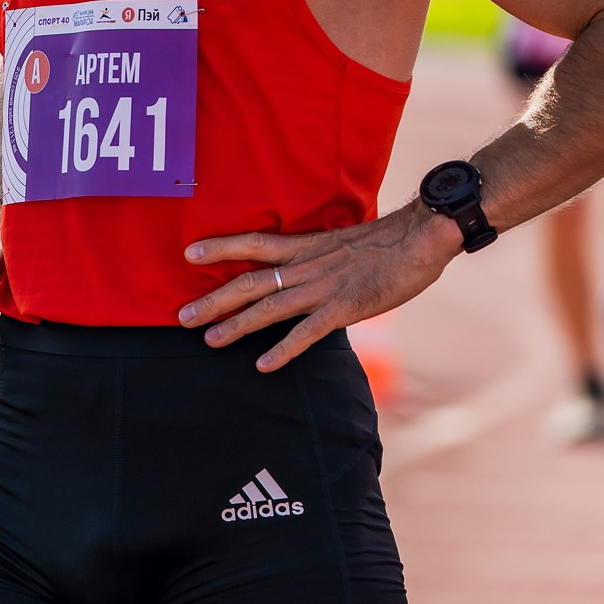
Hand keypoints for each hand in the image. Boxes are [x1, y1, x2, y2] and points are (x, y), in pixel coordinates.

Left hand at [177, 204, 460, 369]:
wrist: (421, 238)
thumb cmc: (388, 242)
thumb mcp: (344, 243)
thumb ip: (320, 259)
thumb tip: (305, 271)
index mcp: (307, 247)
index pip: (255, 243)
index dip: (221, 247)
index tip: (189, 253)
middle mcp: (307, 267)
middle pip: (250, 282)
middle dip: (214, 300)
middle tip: (182, 317)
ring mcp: (323, 288)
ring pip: (269, 308)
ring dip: (237, 326)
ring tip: (209, 341)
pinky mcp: (343, 309)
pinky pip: (307, 332)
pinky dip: (283, 349)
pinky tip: (263, 365)